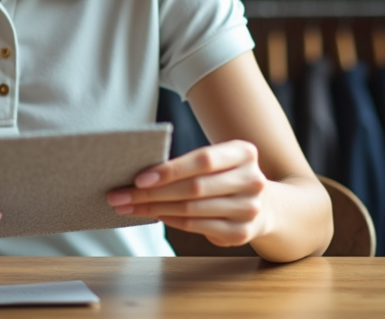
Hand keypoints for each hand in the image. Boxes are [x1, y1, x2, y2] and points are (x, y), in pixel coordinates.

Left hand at [105, 140, 268, 247]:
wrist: (264, 204)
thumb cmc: (224, 176)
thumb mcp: (217, 161)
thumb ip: (189, 163)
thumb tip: (140, 171)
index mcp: (244, 152)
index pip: (203, 160)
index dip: (169, 170)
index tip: (138, 178)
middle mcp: (252, 180)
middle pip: (193, 188)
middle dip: (151, 193)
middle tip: (120, 195)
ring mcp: (249, 208)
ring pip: (191, 209)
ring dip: (154, 209)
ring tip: (128, 206)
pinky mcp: (241, 232)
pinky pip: (196, 226)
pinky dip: (170, 220)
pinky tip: (153, 215)